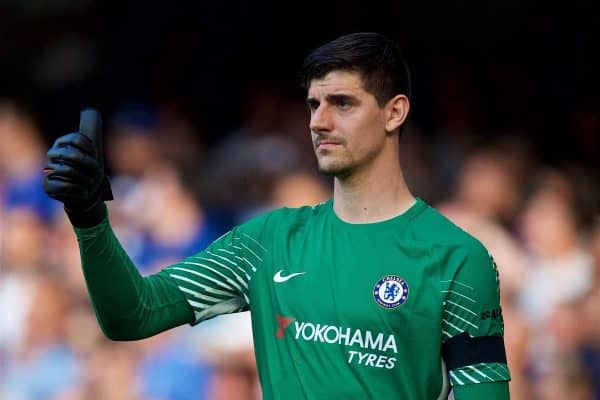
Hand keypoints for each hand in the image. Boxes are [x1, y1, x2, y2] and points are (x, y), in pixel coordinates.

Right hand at [43, 109, 112, 223]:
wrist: (85, 194)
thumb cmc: (90, 171)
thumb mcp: (94, 152)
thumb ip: (92, 131)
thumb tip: (92, 111)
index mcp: (63, 143)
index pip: (77, 139)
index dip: (90, 149)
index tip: (96, 157)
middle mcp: (52, 155)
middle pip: (73, 155)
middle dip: (89, 166)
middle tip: (96, 174)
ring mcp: (48, 170)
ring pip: (68, 171)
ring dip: (85, 180)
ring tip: (90, 184)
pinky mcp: (47, 186)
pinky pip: (64, 186)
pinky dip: (79, 190)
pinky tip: (84, 192)